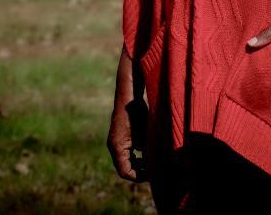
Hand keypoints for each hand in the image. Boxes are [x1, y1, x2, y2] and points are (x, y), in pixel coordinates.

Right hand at [107, 47, 147, 181]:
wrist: (128, 94)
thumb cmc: (137, 111)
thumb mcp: (146, 132)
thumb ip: (148, 150)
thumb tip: (156, 165)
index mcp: (117, 147)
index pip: (125, 172)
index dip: (139, 176)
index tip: (153, 172)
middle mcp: (114, 146)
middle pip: (125, 168)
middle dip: (141, 171)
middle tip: (156, 169)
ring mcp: (116, 142)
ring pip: (126, 161)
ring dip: (140, 164)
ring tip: (155, 161)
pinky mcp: (120, 137)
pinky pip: (128, 153)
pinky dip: (138, 156)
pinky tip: (150, 150)